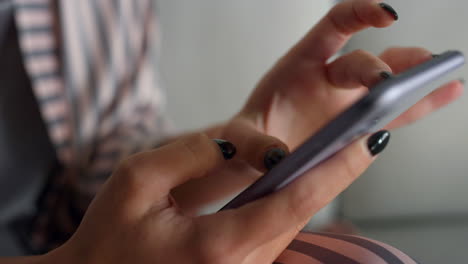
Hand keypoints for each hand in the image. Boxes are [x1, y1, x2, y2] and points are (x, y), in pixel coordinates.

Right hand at [43, 131, 386, 263]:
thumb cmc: (108, 238)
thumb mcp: (137, 181)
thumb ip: (193, 152)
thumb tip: (244, 141)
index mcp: (216, 247)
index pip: (292, 202)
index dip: (335, 168)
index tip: (368, 141)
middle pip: (299, 214)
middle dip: (332, 174)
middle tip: (358, 136)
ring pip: (290, 226)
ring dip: (312, 187)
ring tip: (334, 151)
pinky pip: (273, 235)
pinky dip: (288, 204)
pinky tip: (293, 180)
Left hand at [172, 0, 462, 211]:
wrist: (254, 157)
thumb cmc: (247, 139)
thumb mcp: (240, 138)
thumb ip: (252, 144)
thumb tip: (274, 156)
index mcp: (299, 66)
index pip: (334, 27)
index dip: (360, 14)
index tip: (385, 15)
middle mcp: (328, 78)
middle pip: (363, 62)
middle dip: (381, 69)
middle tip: (391, 83)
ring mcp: (346, 101)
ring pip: (387, 80)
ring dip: (414, 76)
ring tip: (444, 71)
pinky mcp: (357, 124)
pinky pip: (393, 113)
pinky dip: (419, 105)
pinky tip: (447, 93)